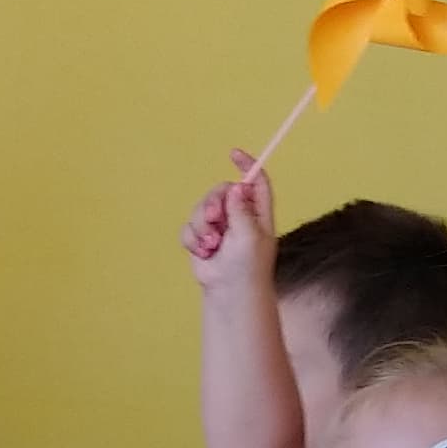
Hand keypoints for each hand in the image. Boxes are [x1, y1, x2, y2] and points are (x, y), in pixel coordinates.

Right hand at [180, 151, 275, 295]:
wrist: (229, 293)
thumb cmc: (247, 267)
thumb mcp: (250, 236)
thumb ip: (241, 211)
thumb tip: (234, 188)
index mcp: (257, 212)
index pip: (255, 181)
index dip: (247, 166)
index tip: (233, 154)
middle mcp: (238, 216)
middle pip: (220, 192)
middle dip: (212, 204)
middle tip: (214, 219)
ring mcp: (219, 227)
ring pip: (200, 209)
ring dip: (202, 227)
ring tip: (211, 246)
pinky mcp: (201, 238)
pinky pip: (188, 227)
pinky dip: (193, 240)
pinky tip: (203, 253)